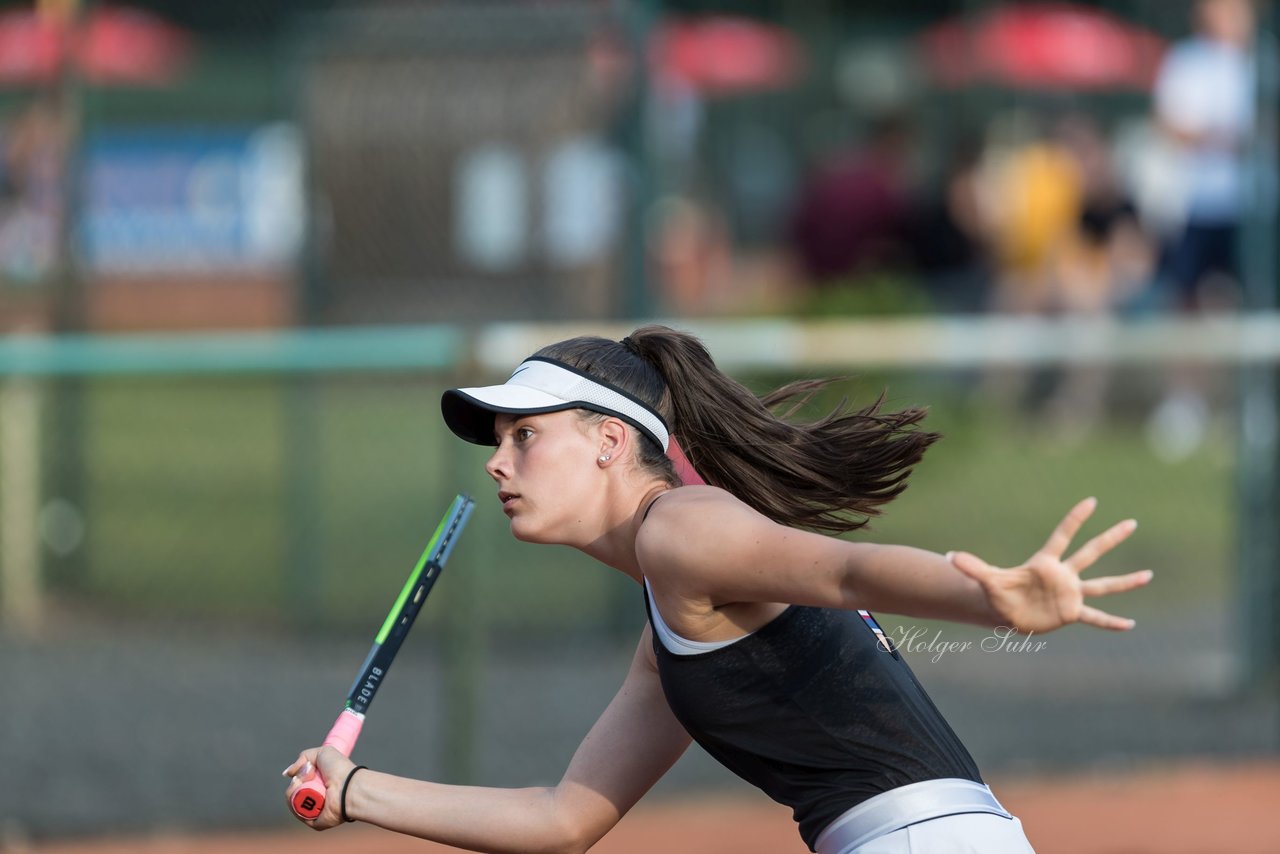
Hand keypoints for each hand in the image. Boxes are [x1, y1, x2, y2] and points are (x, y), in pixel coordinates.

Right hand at [283, 746, 356, 829]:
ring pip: (293, 803)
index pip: (300, 783)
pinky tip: (300, 795)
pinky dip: (295, 805)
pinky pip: (300, 814)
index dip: (297, 778)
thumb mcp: (322, 753)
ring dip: (292, 793)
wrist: (347, 785)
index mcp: (320, 784)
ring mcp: (316, 810)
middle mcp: (318, 797)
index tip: (298, 773)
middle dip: (293, 785)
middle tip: (300, 779)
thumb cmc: (339, 768)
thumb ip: (304, 757)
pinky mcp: (315, 822)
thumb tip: (288, 774)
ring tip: (299, 785)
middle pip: (293, 793)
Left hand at [947, 497, 1151, 633]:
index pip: (1062, 535)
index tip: (1091, 501)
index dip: (1075, 519)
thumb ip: (971, 567)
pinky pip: (1095, 617)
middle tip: (1131, 522)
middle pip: (1090, 552)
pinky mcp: (1071, 612)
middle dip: (1110, 538)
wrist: (1005, 612)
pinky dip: (1111, 622)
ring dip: (1125, 581)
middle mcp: (1063, 575)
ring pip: (1102, 584)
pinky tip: (1130, 625)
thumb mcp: (985, 580)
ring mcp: (1070, 593)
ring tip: (1148, 575)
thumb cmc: (997, 593)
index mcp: (1045, 562)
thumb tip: (947, 556)